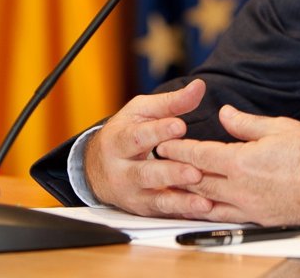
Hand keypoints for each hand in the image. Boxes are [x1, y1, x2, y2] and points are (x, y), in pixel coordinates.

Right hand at [84, 79, 213, 218]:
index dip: (158, 131)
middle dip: (170, 173)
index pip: (137, 137)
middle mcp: (122, 171)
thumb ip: (170, 102)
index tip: (180, 126)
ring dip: (180, 200)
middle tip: (194, 171)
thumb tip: (199, 86)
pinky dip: (183, 212)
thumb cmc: (125, 133)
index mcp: (118, 141)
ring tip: (203, 199)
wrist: (96, 168)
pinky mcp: (143, 209)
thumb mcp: (141, 112)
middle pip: (145, 173)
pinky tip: (202, 210)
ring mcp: (132, 194)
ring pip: (155, 200)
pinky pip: (164, 213)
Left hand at [155, 105, 299, 226]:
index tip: (164, 144)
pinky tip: (201, 208)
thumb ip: (245, 123)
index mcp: (242, 162)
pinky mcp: (258, 220)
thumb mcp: (278, 127)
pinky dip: (208, 212)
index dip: (179, 149)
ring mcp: (248, 207)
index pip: (199, 155)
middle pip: (197, 181)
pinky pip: (224, 217)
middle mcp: (240, 188)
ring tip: (171, 187)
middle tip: (159, 164)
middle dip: (176, 171)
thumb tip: (224, 113)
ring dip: (187, 195)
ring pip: (207, 203)